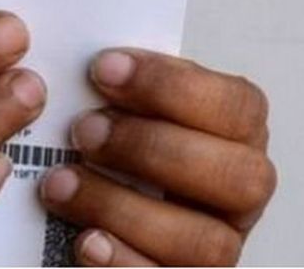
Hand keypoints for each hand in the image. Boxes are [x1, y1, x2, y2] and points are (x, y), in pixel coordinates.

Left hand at [38, 49, 275, 265]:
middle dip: (152, 149)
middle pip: (238, 177)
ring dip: (124, 207)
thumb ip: (125, 86)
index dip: (172, 86)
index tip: (104, 68)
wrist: (104, 214)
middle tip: (84, 130)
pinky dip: (125, 263)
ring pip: (205, 242)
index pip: (237, 106)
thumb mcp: (131, 107)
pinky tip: (86, 240)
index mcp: (240, 134)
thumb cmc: (121, 150)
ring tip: (62, 184)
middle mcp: (242, 193)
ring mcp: (221, 247)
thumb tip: (88, 55)